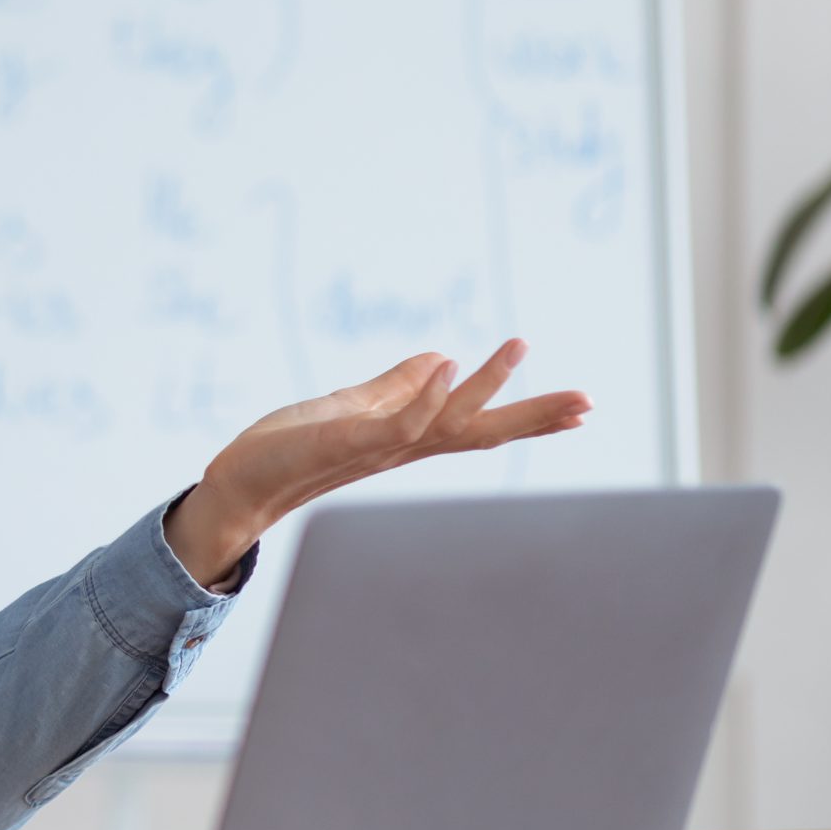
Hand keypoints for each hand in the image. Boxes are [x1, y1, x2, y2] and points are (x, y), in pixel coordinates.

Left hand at [163, 338, 591, 583]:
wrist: (241, 483)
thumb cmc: (293, 449)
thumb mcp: (352, 408)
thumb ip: (395, 386)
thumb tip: (441, 358)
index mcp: (411, 437)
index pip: (480, 425)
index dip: (530, 415)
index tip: (582, 407)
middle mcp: (404, 447)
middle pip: (482, 430)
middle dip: (535, 416)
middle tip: (589, 401)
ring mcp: (378, 448)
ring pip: (446, 420)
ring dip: (485, 385)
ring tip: (518, 346)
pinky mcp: (345, 443)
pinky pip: (395, 422)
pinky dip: (423, 395)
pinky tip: (447, 365)